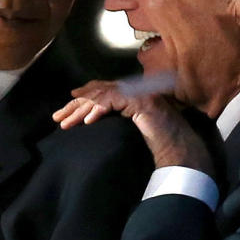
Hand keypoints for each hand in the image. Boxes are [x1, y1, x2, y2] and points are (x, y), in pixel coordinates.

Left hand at [53, 80, 216, 172]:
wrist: (181, 150)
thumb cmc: (162, 144)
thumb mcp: (133, 132)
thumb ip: (119, 123)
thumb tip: (96, 124)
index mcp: (133, 95)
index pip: (103, 89)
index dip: (85, 94)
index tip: (68, 104)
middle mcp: (136, 90)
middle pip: (98, 91)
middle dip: (75, 105)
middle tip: (57, 118)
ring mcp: (140, 93)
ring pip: (102, 95)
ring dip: (81, 110)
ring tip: (66, 123)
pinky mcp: (142, 101)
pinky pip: (114, 100)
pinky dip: (99, 109)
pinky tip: (88, 121)